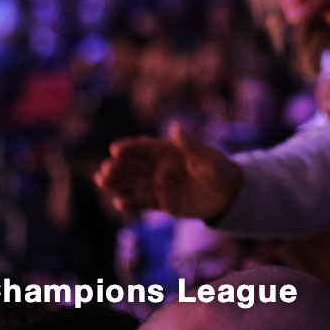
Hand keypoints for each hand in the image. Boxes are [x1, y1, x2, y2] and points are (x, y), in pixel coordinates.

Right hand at [94, 124, 242, 221]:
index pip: (146, 147)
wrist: (228, 195)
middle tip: (105, 168)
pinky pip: (144, 202)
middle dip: (119, 166)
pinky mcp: (162, 203)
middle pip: (135, 165)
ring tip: (101, 180)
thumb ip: (190, 145)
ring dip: (117, 182)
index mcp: (170, 152)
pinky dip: (131, 203)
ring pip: (134, 183)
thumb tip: (175, 126)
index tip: (115, 149)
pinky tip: (119, 202)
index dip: (130, 147)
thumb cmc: (219, 171)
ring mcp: (160, 185)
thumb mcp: (207, 158)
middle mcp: (160, 167)